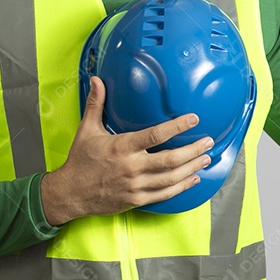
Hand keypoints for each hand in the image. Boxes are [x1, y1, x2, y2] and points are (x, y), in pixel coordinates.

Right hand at [39, 76, 212, 224]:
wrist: (70, 193)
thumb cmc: (80, 160)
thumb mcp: (87, 130)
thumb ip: (96, 104)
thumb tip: (96, 80)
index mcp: (122, 147)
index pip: (156, 135)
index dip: (178, 126)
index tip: (193, 118)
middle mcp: (132, 167)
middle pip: (171, 159)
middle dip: (194, 150)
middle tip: (208, 141)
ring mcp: (136, 186)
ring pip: (172, 178)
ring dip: (192, 168)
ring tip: (206, 158)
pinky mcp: (137, 200)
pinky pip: (165, 194)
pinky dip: (182, 187)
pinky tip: (193, 178)